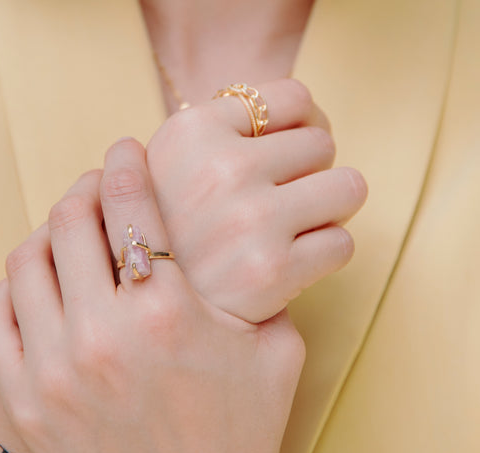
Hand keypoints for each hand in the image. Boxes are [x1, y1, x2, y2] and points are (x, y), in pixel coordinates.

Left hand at [0, 140, 316, 452]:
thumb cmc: (247, 432)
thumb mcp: (275, 348)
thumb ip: (261, 287)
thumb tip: (245, 241)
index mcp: (169, 312)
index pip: (131, 206)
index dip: (126, 165)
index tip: (124, 147)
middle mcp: (105, 335)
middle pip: (73, 222)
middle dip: (85, 188)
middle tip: (96, 185)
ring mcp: (56, 372)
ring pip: (27, 263)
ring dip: (48, 231)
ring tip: (68, 229)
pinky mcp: (29, 407)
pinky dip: (14, 286)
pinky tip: (39, 281)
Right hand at [147, 78, 367, 321]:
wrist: (151, 307)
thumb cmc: (175, 229)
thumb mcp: (174, 162)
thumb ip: (230, 127)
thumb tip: (316, 115)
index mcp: (191, 132)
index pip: (295, 99)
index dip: (296, 129)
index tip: (280, 158)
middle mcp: (220, 169)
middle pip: (323, 144)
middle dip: (308, 173)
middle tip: (278, 202)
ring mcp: (249, 220)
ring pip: (348, 188)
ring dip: (327, 209)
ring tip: (291, 228)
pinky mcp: (273, 271)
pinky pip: (342, 243)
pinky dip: (324, 253)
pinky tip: (290, 262)